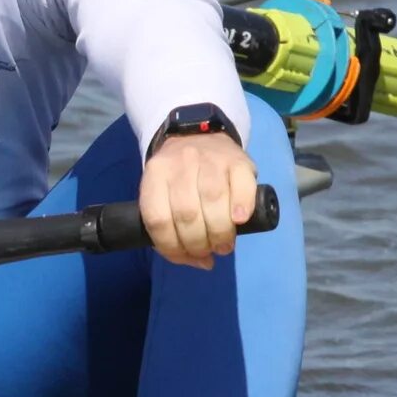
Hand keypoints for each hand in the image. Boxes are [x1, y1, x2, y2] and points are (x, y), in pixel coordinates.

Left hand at [139, 133, 257, 270]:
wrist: (200, 133)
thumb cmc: (180, 176)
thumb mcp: (163, 193)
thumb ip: (172, 227)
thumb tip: (202, 263)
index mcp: (155, 175)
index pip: (158, 219)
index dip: (172, 248)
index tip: (189, 257)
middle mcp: (180, 164)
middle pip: (186, 214)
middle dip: (198, 243)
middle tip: (210, 251)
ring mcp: (209, 159)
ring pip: (213, 201)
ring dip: (220, 233)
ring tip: (224, 245)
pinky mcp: (237, 160)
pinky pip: (241, 186)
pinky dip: (241, 207)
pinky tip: (240, 220)